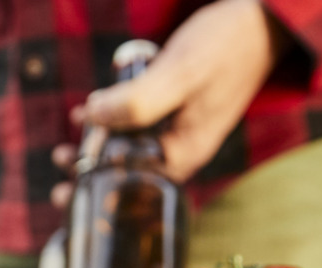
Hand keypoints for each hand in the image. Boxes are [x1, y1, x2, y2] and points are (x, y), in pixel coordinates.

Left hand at [53, 0, 285, 206]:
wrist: (260, 22)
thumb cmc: (225, 46)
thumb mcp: (180, 74)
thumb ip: (138, 100)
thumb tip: (93, 117)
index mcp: (185, 154)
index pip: (134, 191)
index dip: (97, 191)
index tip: (66, 189)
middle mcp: (182, 150)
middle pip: (129, 175)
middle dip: (91, 176)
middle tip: (60, 167)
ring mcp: (179, 132)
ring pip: (129, 151)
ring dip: (95, 151)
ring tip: (65, 150)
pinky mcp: (175, 114)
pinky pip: (138, 130)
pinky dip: (111, 128)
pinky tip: (87, 116)